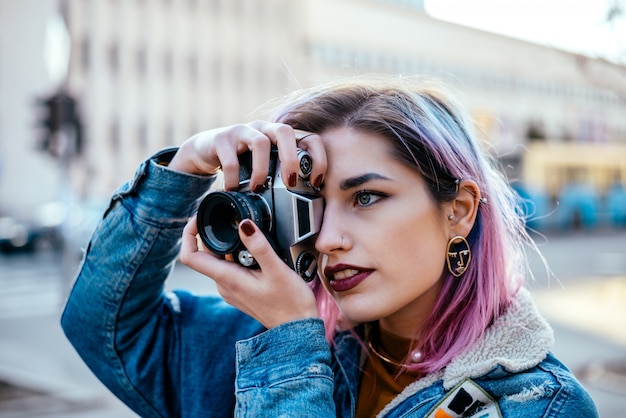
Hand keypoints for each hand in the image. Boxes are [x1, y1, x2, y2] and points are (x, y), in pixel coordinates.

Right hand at [168, 121, 325, 191]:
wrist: (204, 151)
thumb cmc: (242, 162)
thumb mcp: (266, 168)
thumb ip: (281, 178)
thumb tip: (304, 208)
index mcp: (280, 137)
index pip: (309, 138)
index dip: (318, 158)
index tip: (315, 183)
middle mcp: (264, 129)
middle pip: (285, 131)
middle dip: (291, 159)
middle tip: (290, 183)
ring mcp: (242, 131)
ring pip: (260, 143)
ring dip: (262, 171)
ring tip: (257, 188)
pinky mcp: (222, 138)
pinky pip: (232, 160)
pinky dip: (234, 180)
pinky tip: (233, 191)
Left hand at [179, 216, 318, 328]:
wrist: (298, 329)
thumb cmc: (290, 303)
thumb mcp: (277, 270)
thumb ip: (259, 246)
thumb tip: (244, 224)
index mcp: (227, 279)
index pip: (190, 257)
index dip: (189, 234)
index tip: (199, 219)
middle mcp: (224, 286)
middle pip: (205, 255)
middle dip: (214, 235)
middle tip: (232, 220)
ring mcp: (231, 290)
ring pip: (219, 261)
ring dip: (229, 245)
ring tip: (250, 236)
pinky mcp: (240, 292)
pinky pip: (231, 269)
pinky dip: (238, 256)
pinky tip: (257, 254)